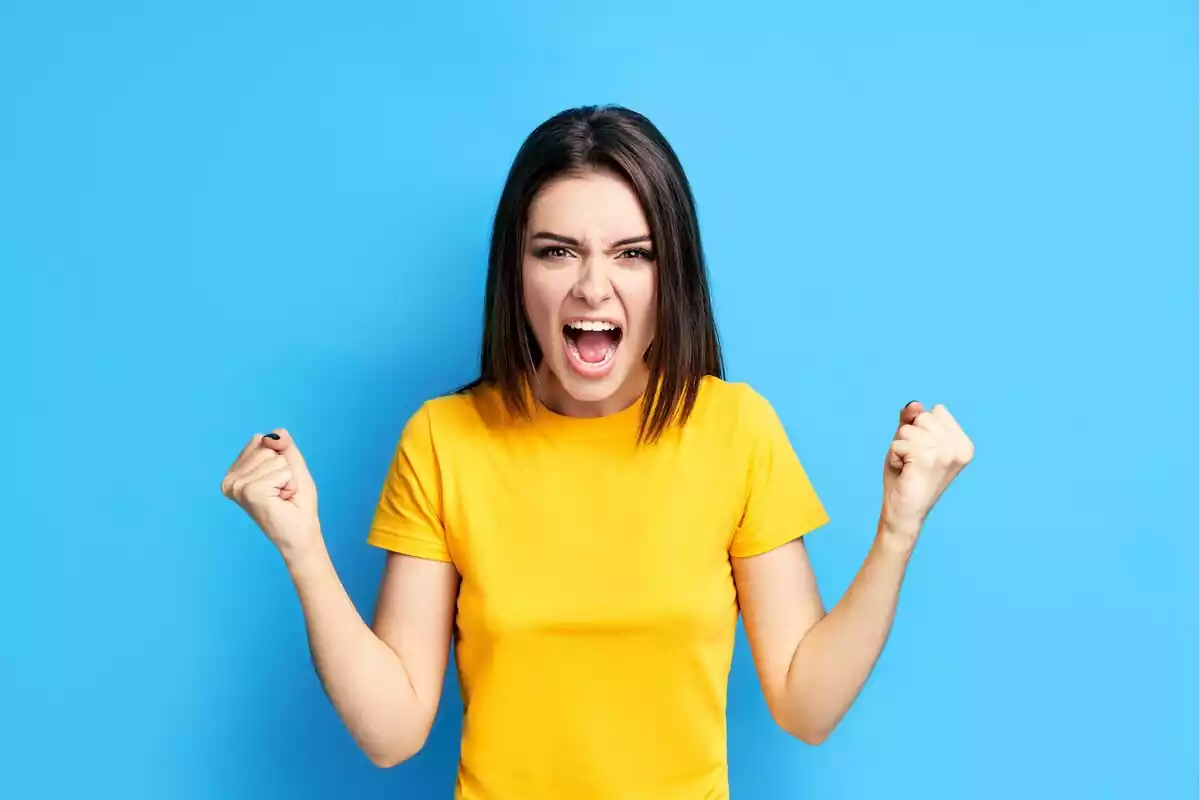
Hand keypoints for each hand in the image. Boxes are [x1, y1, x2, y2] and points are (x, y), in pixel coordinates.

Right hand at [221, 428, 320, 553]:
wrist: (300, 534)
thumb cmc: (296, 503)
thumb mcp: (293, 467)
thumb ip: (284, 446)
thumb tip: (275, 433)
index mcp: (236, 472)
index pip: (261, 440)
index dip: (281, 459)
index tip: (279, 481)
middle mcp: (231, 479)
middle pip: (266, 447)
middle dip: (284, 468)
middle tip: (281, 491)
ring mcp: (238, 486)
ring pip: (274, 458)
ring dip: (287, 477)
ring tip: (281, 496)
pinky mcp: (249, 492)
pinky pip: (280, 471)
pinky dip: (289, 484)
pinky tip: (281, 500)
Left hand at [880, 401, 973, 544]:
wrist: (905, 512)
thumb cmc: (907, 477)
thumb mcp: (910, 442)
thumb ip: (912, 421)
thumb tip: (914, 403)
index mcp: (963, 443)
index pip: (934, 411)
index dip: (919, 430)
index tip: (923, 454)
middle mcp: (961, 448)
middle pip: (922, 417)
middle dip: (908, 437)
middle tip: (913, 462)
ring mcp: (947, 453)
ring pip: (908, 430)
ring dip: (900, 448)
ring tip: (909, 467)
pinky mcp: (929, 459)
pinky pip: (899, 442)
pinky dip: (894, 456)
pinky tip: (905, 472)